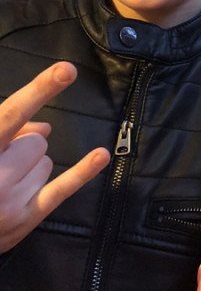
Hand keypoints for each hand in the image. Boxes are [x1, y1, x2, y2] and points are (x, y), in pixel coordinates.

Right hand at [0, 62, 110, 252]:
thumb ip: (7, 129)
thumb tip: (44, 128)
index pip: (13, 112)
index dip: (40, 89)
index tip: (66, 69)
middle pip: (37, 142)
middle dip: (23, 149)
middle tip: (0, 168)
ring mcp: (10, 201)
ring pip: (47, 163)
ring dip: (30, 170)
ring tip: (3, 187)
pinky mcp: (25, 220)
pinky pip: (62, 189)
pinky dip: (83, 172)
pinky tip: (101, 155)